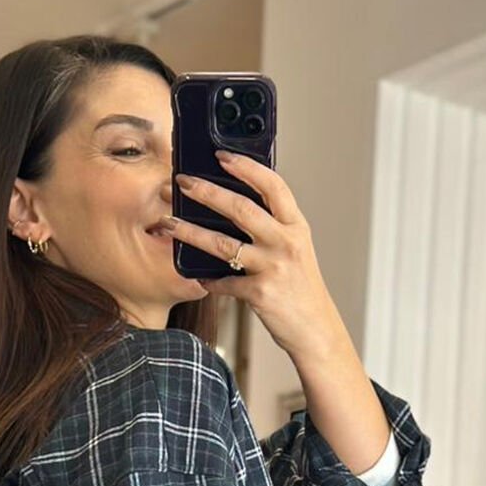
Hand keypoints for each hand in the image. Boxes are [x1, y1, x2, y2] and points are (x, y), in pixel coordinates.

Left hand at [166, 151, 346, 359]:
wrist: (315, 329)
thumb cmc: (301, 287)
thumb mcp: (296, 248)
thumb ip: (274, 227)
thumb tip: (235, 205)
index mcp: (295, 226)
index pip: (272, 185)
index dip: (246, 167)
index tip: (221, 155)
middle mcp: (286, 242)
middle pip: (241, 208)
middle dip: (207, 191)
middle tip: (183, 181)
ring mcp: (273, 267)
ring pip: (223, 244)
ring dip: (191, 232)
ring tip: (169, 223)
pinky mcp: (260, 293)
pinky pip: (224, 282)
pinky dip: (209, 280)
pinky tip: (198, 278)